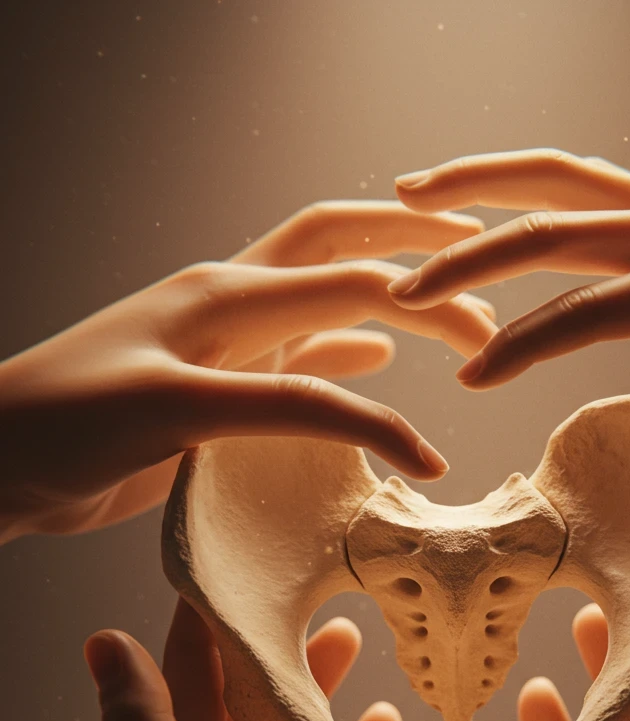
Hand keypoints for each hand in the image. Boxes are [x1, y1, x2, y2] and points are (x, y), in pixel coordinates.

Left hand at [0, 200, 495, 541]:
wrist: (3, 460)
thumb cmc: (72, 424)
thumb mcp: (183, 410)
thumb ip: (289, 408)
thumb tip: (397, 427)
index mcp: (226, 295)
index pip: (354, 277)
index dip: (426, 305)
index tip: (483, 348)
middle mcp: (230, 303)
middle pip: (344, 254)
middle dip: (417, 262)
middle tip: (484, 290)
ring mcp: (222, 342)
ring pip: (325, 300)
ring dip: (388, 305)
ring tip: (449, 323)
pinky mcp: (213, 385)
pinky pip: (295, 355)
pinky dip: (343, 354)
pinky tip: (372, 363)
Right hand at [388, 148, 629, 569]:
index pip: (583, 308)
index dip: (519, 345)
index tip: (466, 382)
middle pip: (552, 223)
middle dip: (468, 255)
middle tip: (400, 287)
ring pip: (564, 178)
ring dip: (486, 182)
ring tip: (412, 192)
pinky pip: (592, 184)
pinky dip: (534, 185)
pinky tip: (495, 201)